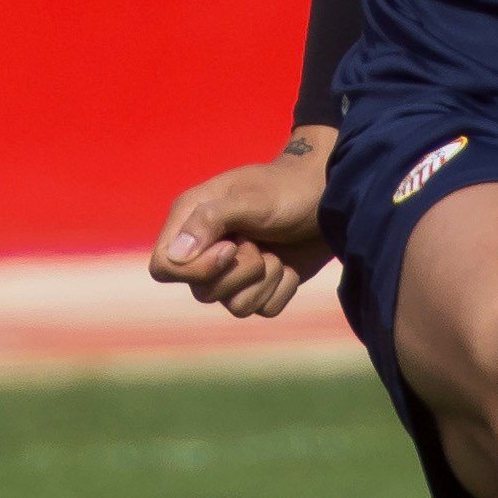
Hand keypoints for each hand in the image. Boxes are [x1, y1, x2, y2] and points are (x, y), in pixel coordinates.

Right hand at [150, 127, 338, 318]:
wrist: (333, 197)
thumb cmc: (289, 189)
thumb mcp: (251, 199)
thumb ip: (211, 220)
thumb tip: (174, 255)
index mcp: (192, 221)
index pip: (164, 268)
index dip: (194, 270)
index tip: (230, 249)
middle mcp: (208, 249)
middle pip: (203, 293)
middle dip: (242, 272)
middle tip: (260, 242)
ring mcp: (235, 271)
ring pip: (236, 306)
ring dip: (265, 280)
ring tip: (277, 251)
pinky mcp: (263, 284)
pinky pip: (265, 309)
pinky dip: (284, 288)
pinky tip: (291, 264)